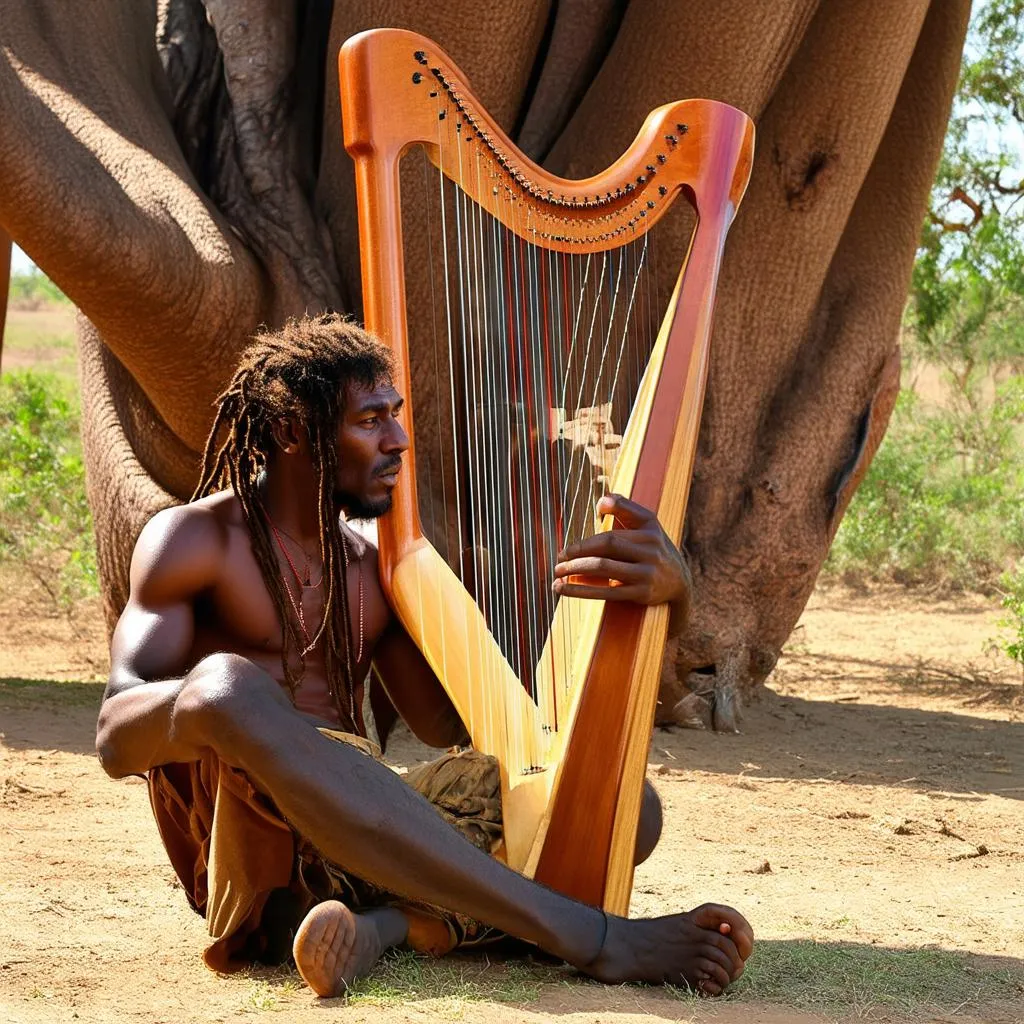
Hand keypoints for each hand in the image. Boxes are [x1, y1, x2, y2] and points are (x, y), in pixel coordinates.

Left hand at [552, 494, 690, 619]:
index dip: (591, 531)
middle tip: (559, 558)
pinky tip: (564, 589)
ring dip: (576, 570)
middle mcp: (651, 548)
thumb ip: (624, 507)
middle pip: (607, 544)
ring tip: (557, 574)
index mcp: (649, 526)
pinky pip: (607, 592)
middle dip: (578, 551)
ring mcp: (647, 572)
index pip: (616, 523)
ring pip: (604, 567)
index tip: (568, 545)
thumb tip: (600, 502)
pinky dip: (582, 591)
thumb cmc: (652, 547)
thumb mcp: (646, 523)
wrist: (679, 581)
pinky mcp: (642, 593)